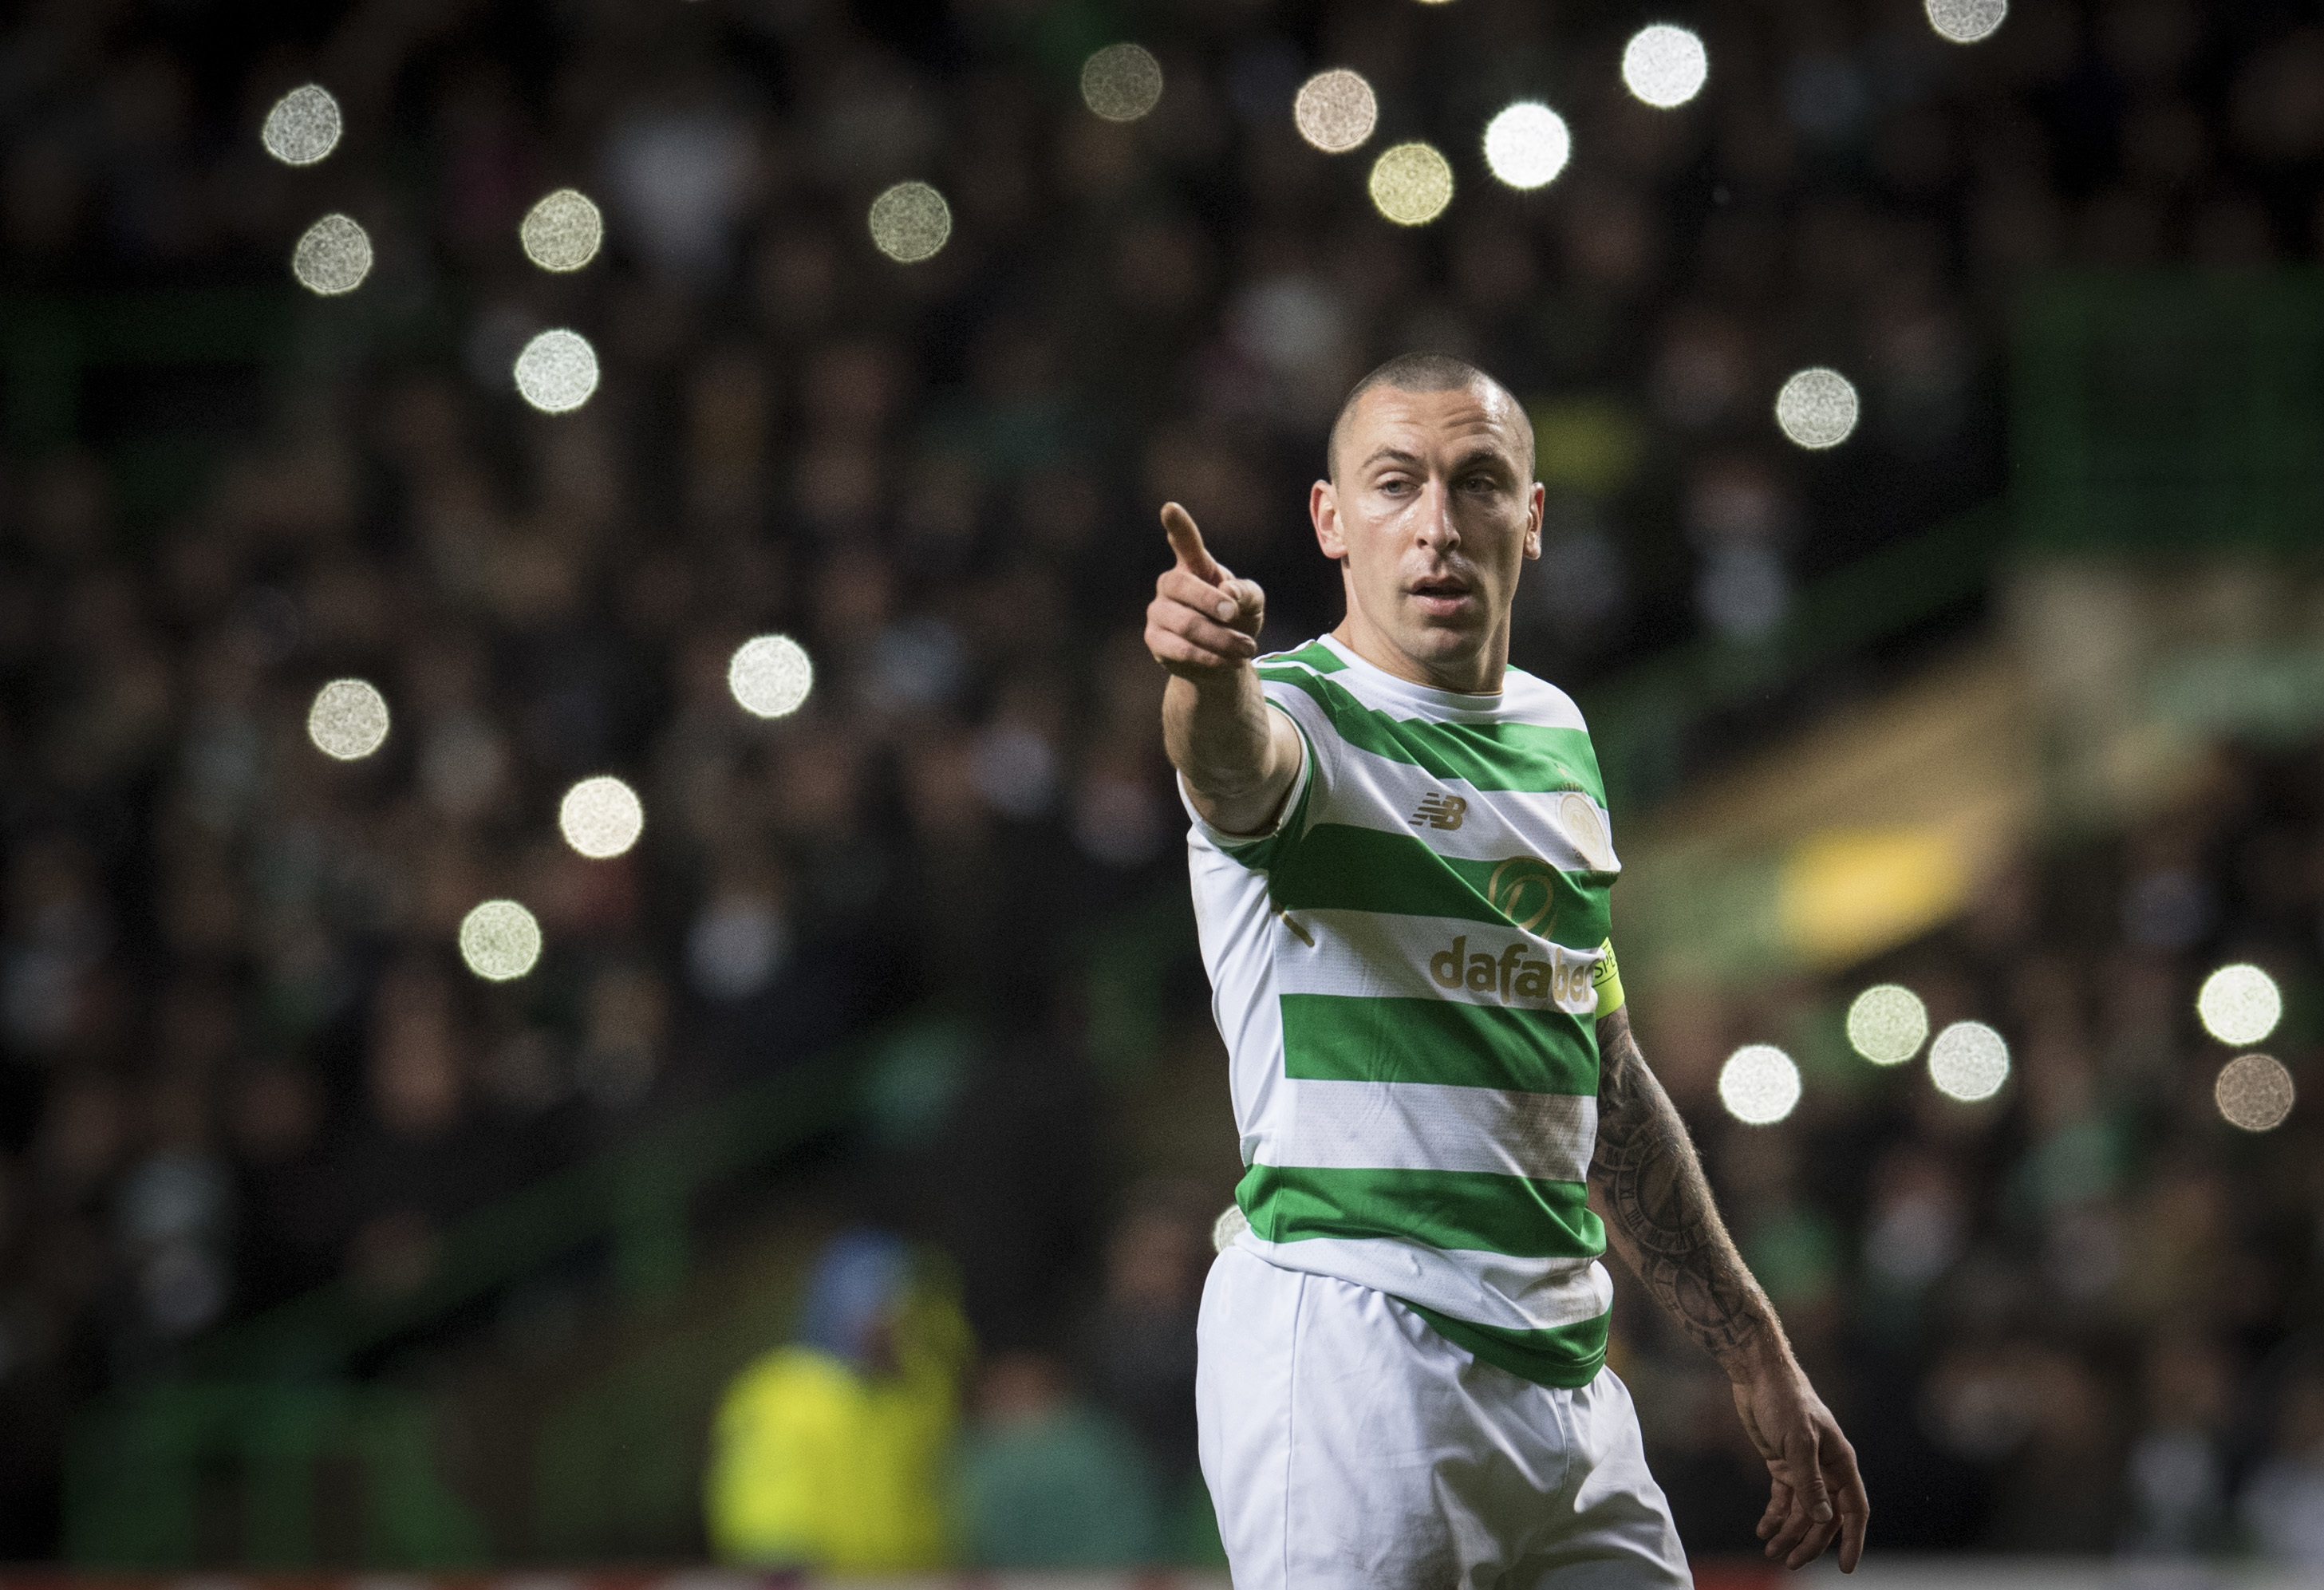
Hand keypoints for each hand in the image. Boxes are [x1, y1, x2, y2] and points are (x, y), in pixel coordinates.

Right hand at [1145, 502, 1265, 680]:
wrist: (1224, 660)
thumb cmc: (1236, 621)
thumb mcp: (1253, 603)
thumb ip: (1246, 592)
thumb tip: (1227, 593)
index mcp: (1195, 566)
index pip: (1184, 542)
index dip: (1178, 525)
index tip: (1170, 508)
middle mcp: (1171, 584)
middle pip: (1182, 584)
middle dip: (1210, 601)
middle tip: (1234, 613)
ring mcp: (1159, 611)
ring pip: (1186, 623)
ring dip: (1221, 638)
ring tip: (1247, 648)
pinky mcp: (1155, 640)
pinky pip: (1180, 648)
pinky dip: (1209, 656)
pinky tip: (1229, 661)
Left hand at [1732, 1361, 1868, 1571]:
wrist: (1758, 1373)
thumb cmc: (1784, 1401)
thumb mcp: (1798, 1441)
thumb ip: (1809, 1481)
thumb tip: (1824, 1519)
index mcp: (1841, 1463)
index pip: (1854, 1510)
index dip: (1853, 1540)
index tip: (1846, 1567)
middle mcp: (1826, 1468)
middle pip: (1824, 1517)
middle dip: (1809, 1541)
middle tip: (1790, 1562)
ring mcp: (1803, 1467)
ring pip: (1802, 1511)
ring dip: (1788, 1532)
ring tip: (1770, 1550)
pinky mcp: (1781, 1463)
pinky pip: (1783, 1498)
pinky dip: (1774, 1515)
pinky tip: (1763, 1529)